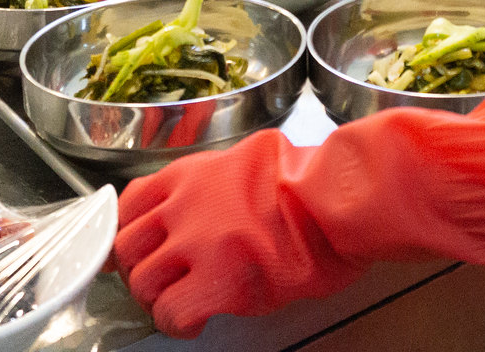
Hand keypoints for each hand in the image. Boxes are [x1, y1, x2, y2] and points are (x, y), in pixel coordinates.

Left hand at [114, 52, 484, 338]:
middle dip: (138, 270)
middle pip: (126, 247)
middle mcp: (187, 203)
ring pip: (143, 283)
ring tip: (187, 304)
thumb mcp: (267, 162)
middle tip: (164, 283)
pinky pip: (172, 315)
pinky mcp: (217, 282)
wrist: (358, 195)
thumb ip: (229, 180)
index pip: (127, 204)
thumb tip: (227, 195)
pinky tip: (202, 321)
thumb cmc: (330, 177)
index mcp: (197, 171)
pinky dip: (181, 323)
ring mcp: (197, 243)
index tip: (137, 248)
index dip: (127, 232)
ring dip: (160, 298)